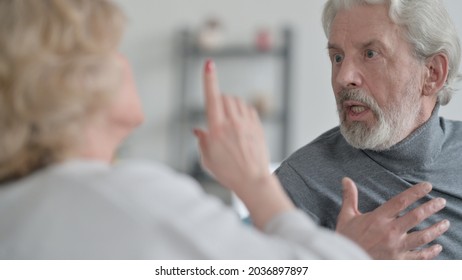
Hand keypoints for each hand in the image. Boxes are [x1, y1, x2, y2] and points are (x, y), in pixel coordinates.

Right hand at [193, 59, 293, 228]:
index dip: (209, 79)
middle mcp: (232, 123)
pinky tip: (240, 122)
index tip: (209, 64)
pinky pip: (249, 109)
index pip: (211, 98)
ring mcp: (247, 124)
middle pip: (225, 97)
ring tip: (228, 121)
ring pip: (237, 102)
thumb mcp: (207, 159)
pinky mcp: (257, 127)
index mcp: (217, 129)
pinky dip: (242, 111)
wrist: (253, 181)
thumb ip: (202, 141)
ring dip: (230, 105)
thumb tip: (198, 130)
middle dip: (218, 100)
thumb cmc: (228, 173)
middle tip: (216, 115)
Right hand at [336, 177, 449, 259]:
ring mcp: (396, 247)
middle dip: (431, 207)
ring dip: (436, 229)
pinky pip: (419, 256)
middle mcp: (390, 231)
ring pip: (422, 236)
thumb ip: (349, 197)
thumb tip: (346, 179)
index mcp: (378, 218)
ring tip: (445, 223)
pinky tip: (437, 248)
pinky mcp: (398, 261)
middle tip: (441, 202)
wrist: (344, 261)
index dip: (416, 192)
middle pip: (416, 216)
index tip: (427, 186)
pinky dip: (430, 252)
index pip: (401, 201)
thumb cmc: (346, 239)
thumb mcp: (346, 216)